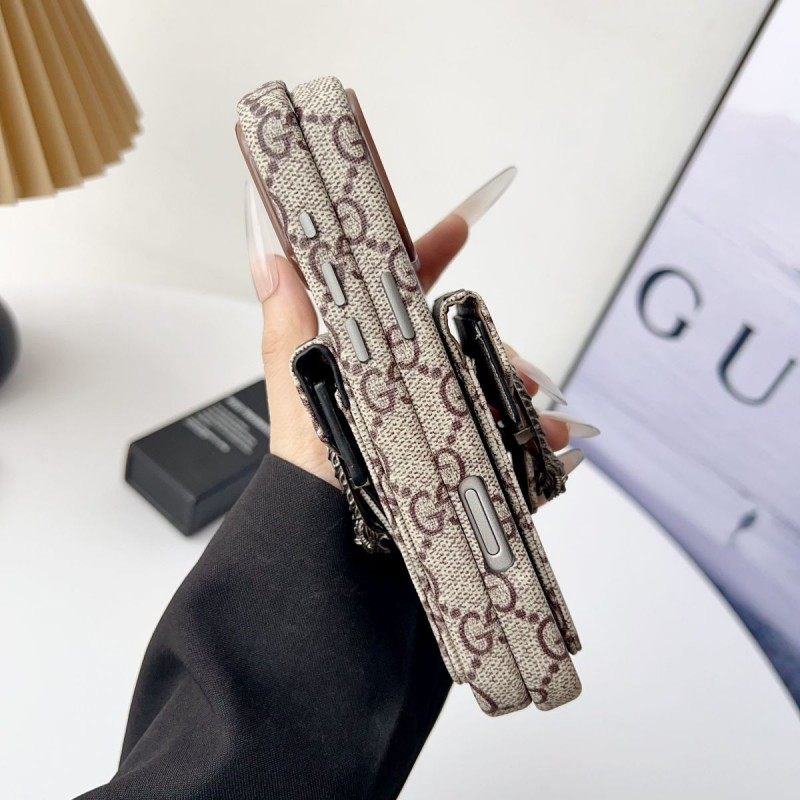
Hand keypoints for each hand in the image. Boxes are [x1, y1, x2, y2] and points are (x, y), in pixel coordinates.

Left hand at [245, 168, 598, 487]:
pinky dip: (529, 432)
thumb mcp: (296, 385)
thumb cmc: (310, 460)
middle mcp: (404, 373)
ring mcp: (432, 408)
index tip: (458, 225)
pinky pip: (499, 425)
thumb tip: (269, 255)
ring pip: (486, 379)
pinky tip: (544, 440)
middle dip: (491, 343)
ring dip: (516, 390)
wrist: (330, 532)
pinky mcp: (454, 443)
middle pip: (457, 335)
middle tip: (514, 363)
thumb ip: (286, 322)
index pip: (400, 289)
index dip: (429, 254)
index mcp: (369, 349)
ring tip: (534, 412)